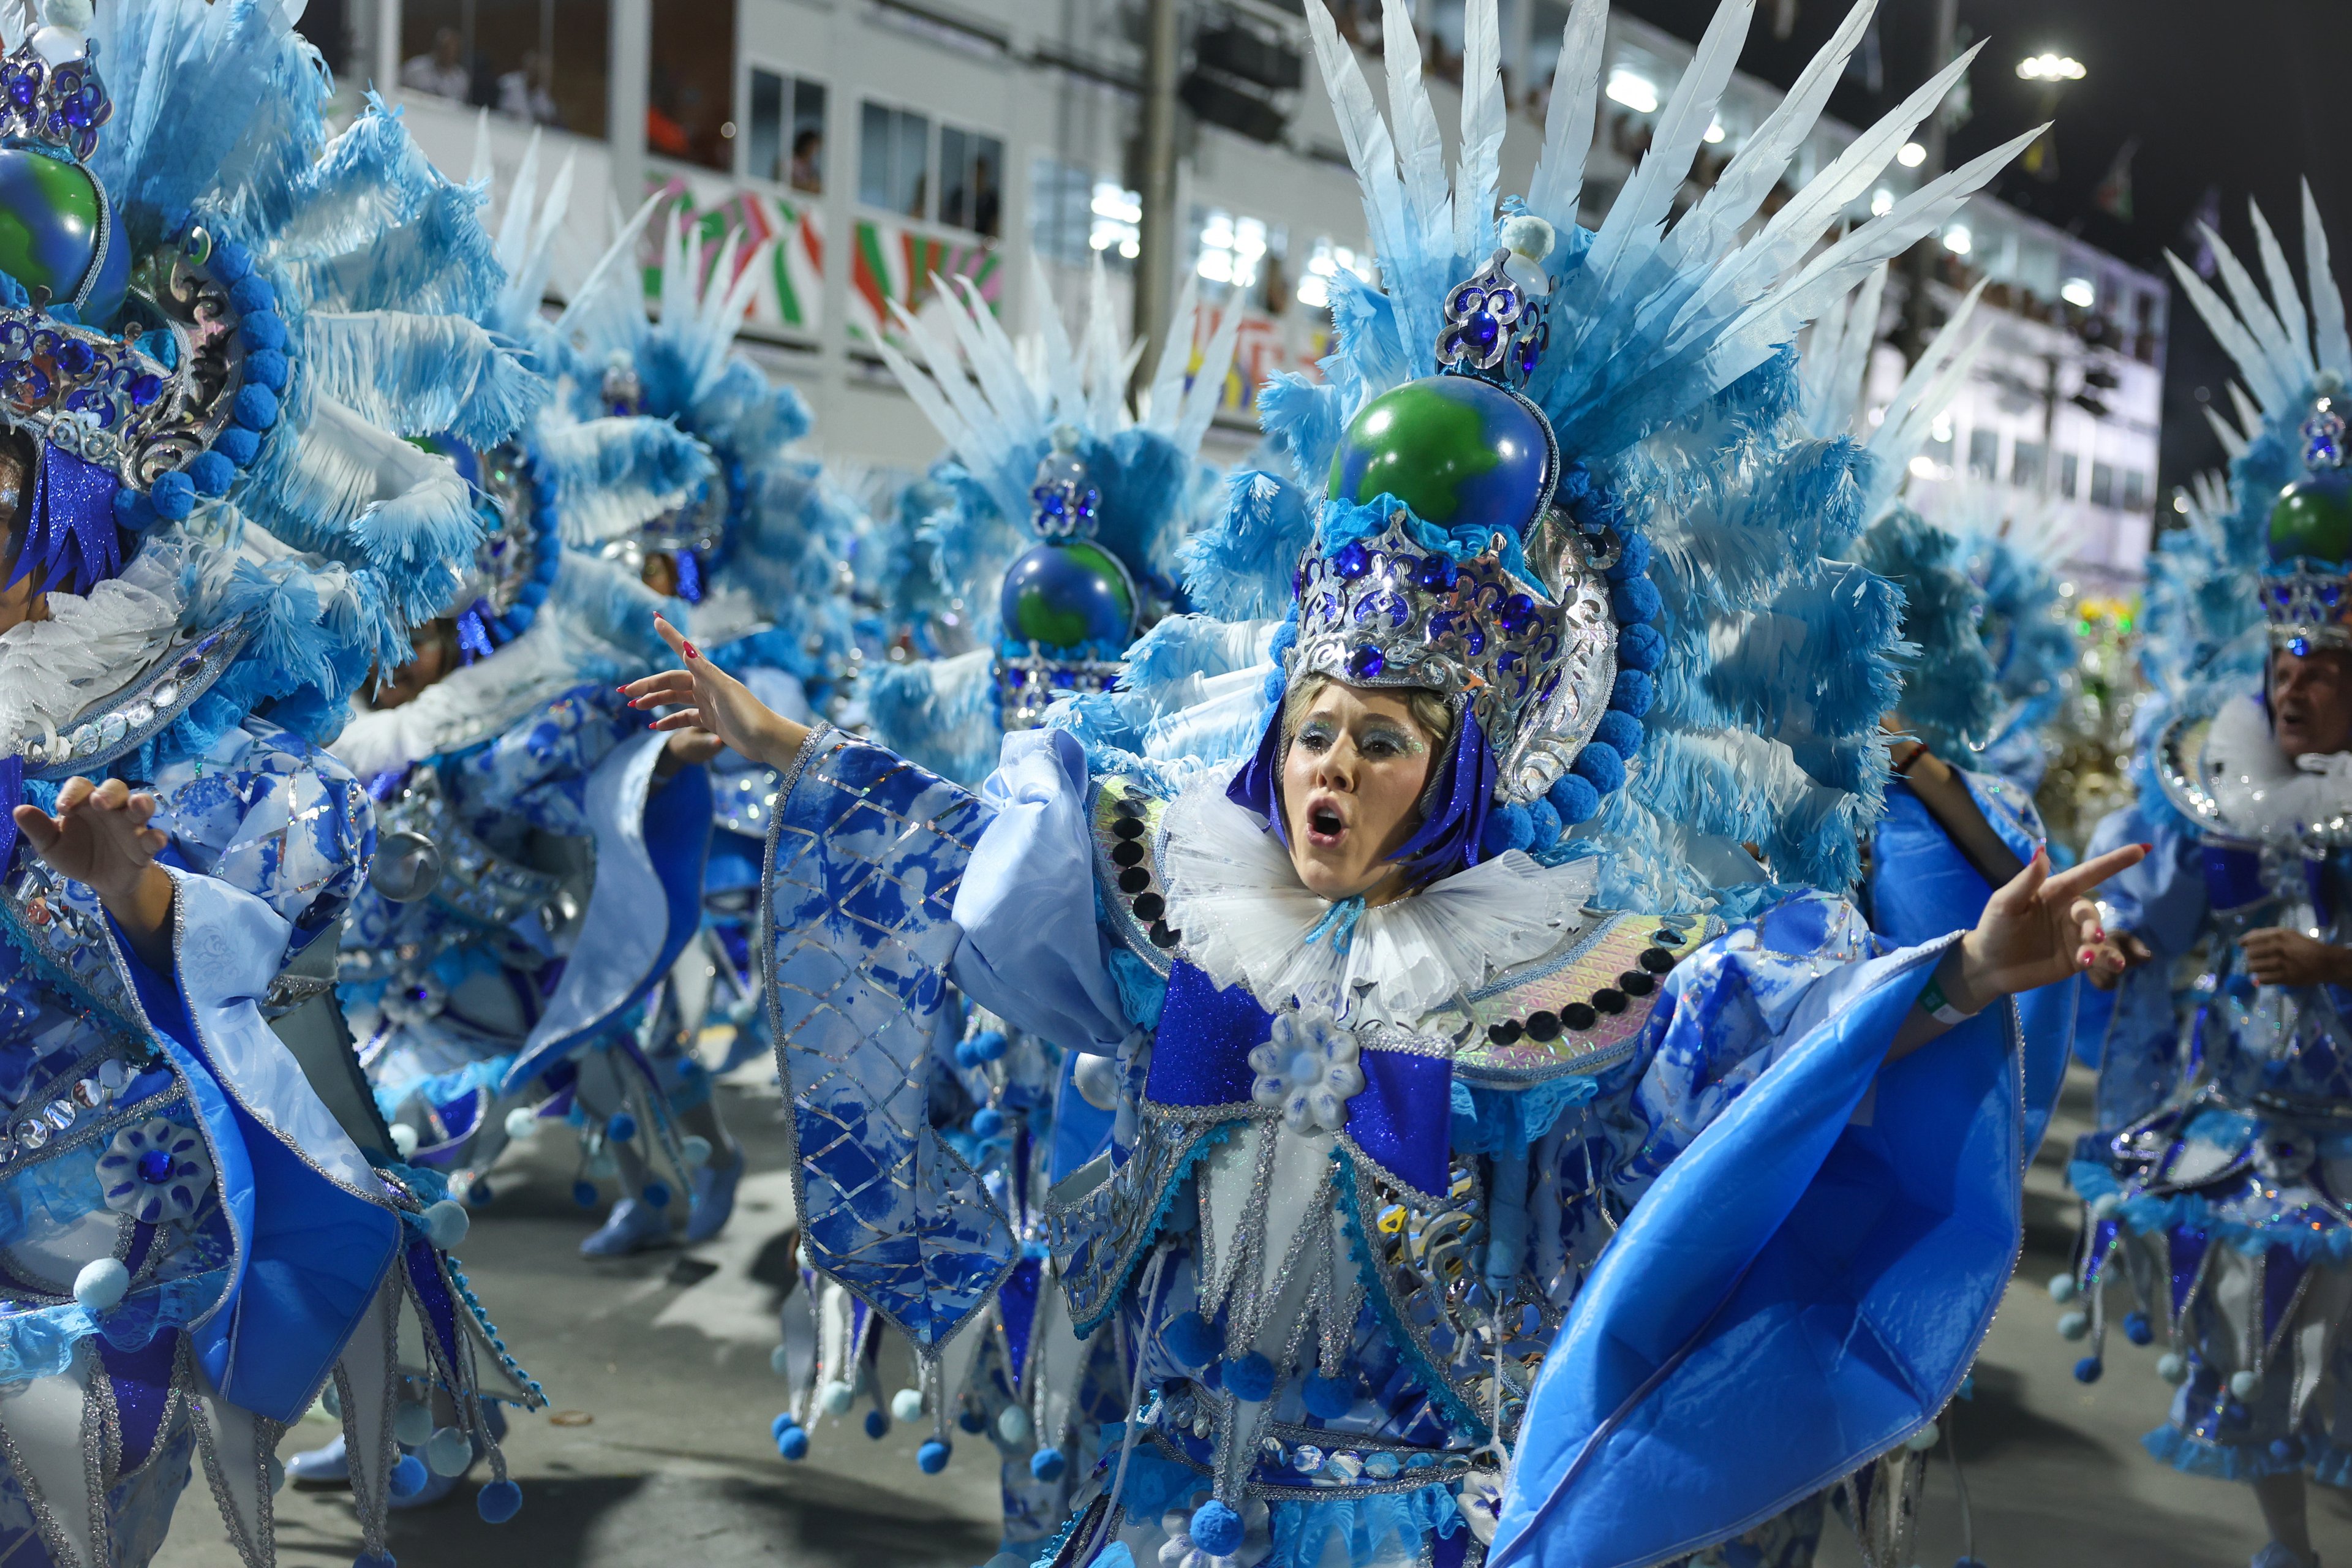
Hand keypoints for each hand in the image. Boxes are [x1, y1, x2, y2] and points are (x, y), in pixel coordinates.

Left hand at [12, 778, 176, 968]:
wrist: (100, 880)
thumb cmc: (76, 854)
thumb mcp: (51, 845)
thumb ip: (38, 828)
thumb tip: (18, 809)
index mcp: (85, 804)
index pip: (81, 787)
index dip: (74, 792)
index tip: (64, 808)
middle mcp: (110, 810)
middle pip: (116, 788)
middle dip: (110, 793)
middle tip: (100, 803)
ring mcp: (130, 826)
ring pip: (141, 806)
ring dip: (141, 804)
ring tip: (138, 807)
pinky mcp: (144, 847)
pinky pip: (154, 838)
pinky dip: (156, 837)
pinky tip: (154, 839)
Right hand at [621, 615, 810, 771]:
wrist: (766, 740)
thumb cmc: (748, 714)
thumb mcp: (725, 691)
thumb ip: (705, 671)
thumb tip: (687, 648)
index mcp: (709, 675)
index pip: (684, 651)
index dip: (670, 635)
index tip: (656, 618)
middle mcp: (707, 686)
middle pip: (671, 681)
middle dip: (648, 685)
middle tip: (625, 692)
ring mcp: (708, 703)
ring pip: (674, 698)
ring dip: (654, 700)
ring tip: (634, 706)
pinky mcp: (711, 720)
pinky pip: (684, 717)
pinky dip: (669, 721)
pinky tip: (654, 726)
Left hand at [1950, 843, 2148, 1010]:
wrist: (1988, 966)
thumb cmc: (1994, 928)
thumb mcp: (2004, 903)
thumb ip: (2026, 881)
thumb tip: (2041, 851)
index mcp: (2053, 892)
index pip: (2087, 873)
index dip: (2114, 862)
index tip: (2141, 849)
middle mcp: (2068, 911)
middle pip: (2090, 912)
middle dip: (2093, 923)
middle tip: (2091, 936)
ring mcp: (2074, 936)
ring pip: (2099, 936)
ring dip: (2101, 946)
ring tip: (2090, 958)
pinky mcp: (2077, 958)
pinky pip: (2100, 956)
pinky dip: (2107, 959)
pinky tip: (2112, 966)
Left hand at [2241, 926, 2351, 987]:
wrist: (2326, 962)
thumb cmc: (2304, 947)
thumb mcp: (2288, 935)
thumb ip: (2267, 935)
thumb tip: (2244, 940)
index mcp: (2279, 935)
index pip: (2251, 938)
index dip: (2244, 943)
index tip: (2241, 946)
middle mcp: (2279, 947)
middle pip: (2250, 954)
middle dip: (2250, 957)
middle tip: (2256, 959)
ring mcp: (2282, 963)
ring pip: (2254, 967)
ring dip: (2254, 969)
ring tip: (2261, 968)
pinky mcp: (2286, 977)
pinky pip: (2263, 979)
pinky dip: (2260, 979)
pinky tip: (2263, 977)